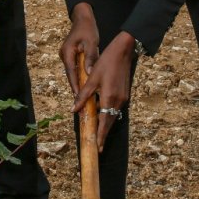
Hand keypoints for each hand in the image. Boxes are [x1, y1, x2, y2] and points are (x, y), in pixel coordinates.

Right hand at [59, 3, 99, 97]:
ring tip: (82, 97)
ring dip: (77, 83)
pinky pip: (75, 68)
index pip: (71, 72)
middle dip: (75, 87)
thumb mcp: (91, 42)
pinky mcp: (70, 55)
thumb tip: (89, 72)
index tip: (77, 97)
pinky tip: (85, 84)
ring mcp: (66, 55)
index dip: (74, 85)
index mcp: (67, 52)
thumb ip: (90, 57)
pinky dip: (79, 76)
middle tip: (80, 101)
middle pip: (70, 75)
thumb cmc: (88, 28)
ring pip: (72, 72)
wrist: (83, 18)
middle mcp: (65, 55)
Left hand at [72, 29, 135, 150]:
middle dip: (104, 133)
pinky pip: (116, 108)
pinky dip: (109, 114)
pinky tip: (103, 114)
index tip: (98, 147)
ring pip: (113, 115)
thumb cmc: (106, 62)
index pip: (105, 122)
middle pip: (110, 122)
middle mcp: (119, 100)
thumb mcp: (92, 78)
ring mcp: (123, 97)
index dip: (101, 136)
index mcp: (110, 98)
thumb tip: (73, 109)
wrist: (123, 51)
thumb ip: (83, 95)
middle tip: (98, 145)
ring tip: (98, 133)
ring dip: (106, 124)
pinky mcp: (124, 93)